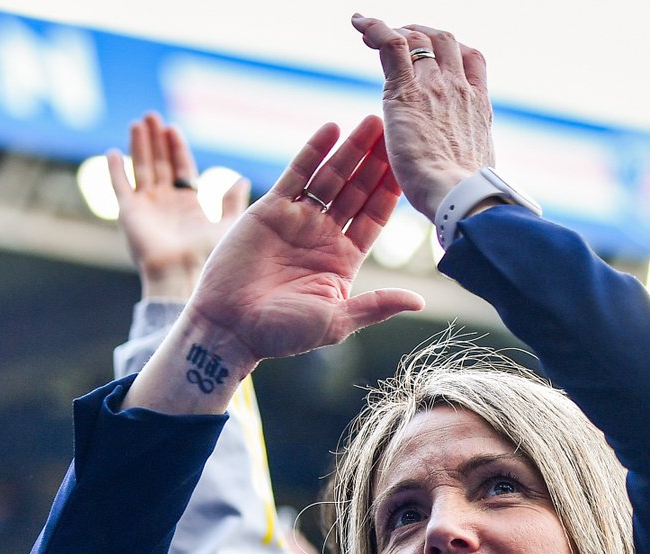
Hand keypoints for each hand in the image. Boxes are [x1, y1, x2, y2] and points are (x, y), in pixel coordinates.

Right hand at [107, 113, 249, 299]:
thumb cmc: (207, 255)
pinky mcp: (129, 213)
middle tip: (153, 116)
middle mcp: (166, 204)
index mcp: (189, 206)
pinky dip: (115, 170)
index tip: (173, 128)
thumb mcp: (226, 224)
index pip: (182, 169)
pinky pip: (120, 186)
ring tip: (138, 123)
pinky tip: (113, 152)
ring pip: (141, 169)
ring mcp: (147, 208)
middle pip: (160, 165)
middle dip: (157, 141)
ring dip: (139, 146)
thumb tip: (241, 179)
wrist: (182, 273)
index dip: (177, 149)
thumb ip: (232, 202)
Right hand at [122, 116, 423, 413]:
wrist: (230, 327)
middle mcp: (323, 236)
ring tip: (371, 123)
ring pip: (331, 177)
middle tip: (395, 132)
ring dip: (351, 150)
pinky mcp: (269, 210)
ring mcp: (297, 221)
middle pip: (356, 191)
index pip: (374, 218)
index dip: (390, 192)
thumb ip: (376, 305)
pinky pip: (297, 174)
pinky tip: (331, 129)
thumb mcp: (336, 321)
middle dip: (375, 163)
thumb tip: (419, 302)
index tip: (409, 168)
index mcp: (343, 260)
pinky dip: (314, 151)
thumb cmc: (282, 333)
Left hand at [352, 15, 493, 219]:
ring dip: (395, 30)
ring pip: (417, 39)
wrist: (459, 196)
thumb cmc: (466, 197)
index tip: (436, 55)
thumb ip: (466, 157)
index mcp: (478, 108)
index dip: (452, 51)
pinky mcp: (406, 92)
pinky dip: (375, 28)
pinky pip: (392, 44)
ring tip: (372, 33)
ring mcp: (435, 86)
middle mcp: (459, 89)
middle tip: (402, 38)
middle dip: (423, 33)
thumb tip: (461, 170)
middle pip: (445, 41)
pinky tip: (359, 24)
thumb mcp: (475, 170)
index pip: (471, 61)